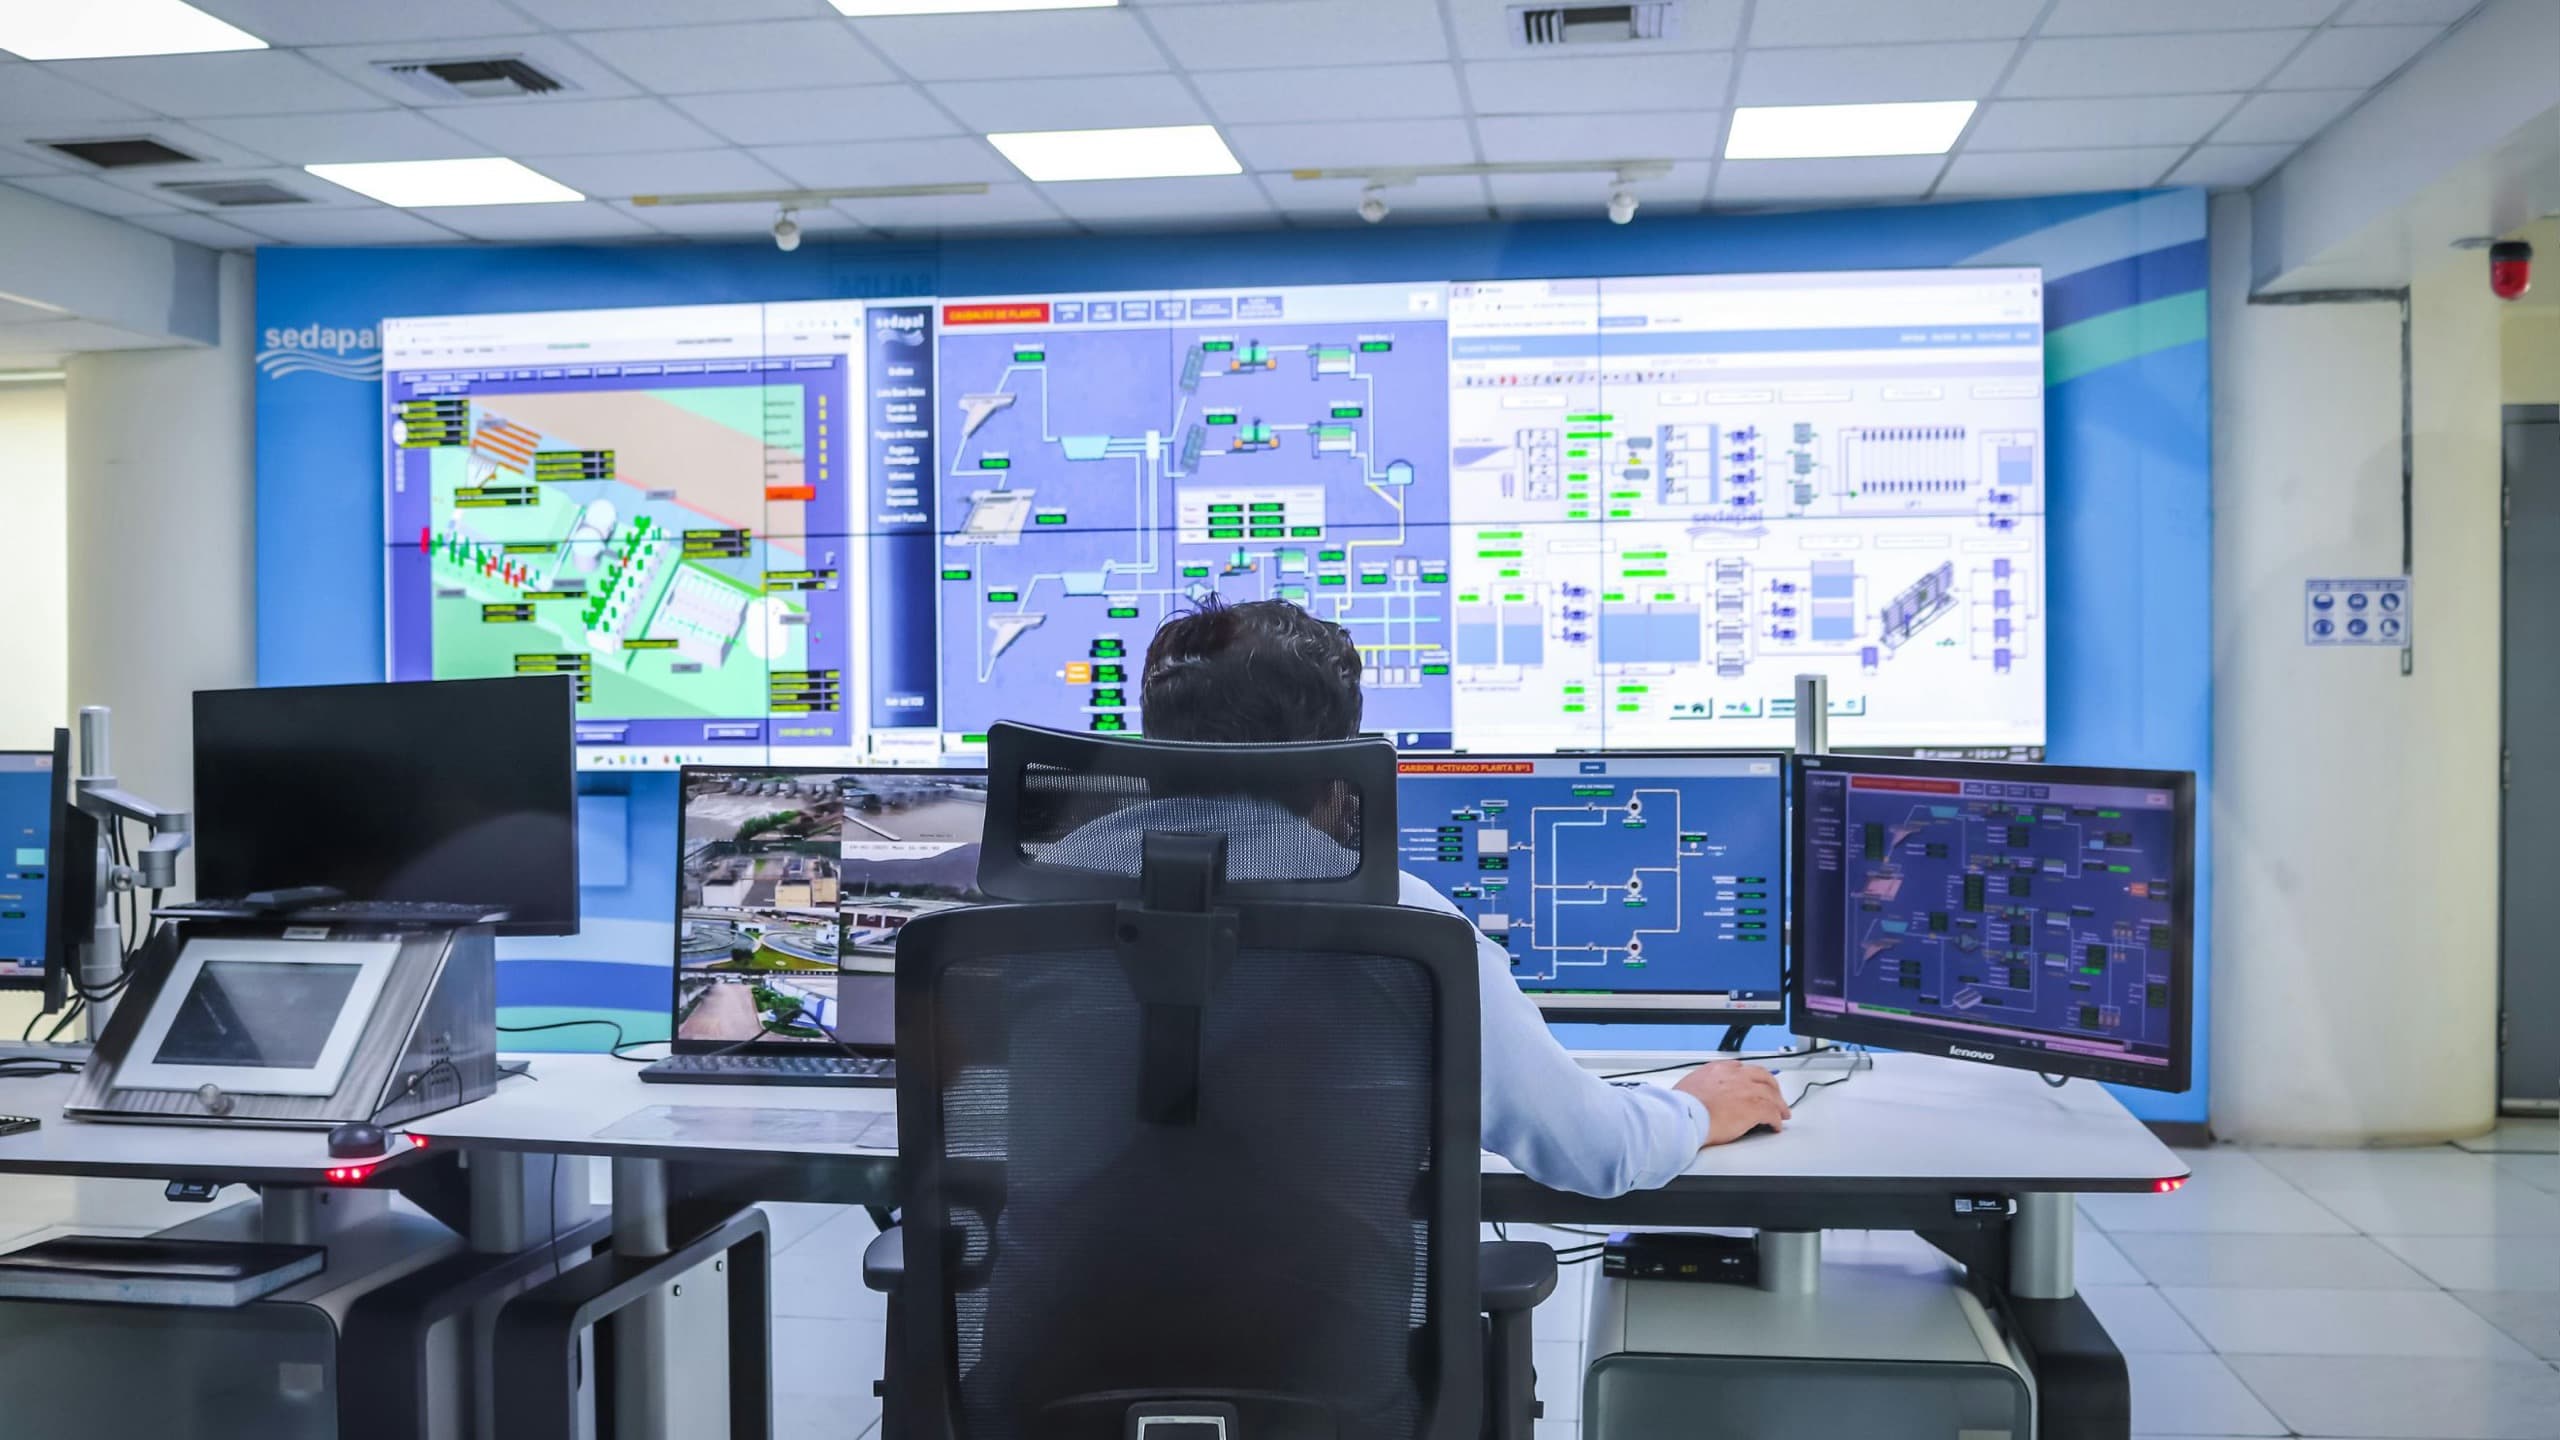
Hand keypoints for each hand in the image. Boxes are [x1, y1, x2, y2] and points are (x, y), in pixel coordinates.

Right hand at [1674, 1060, 1792, 1145]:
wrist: (1684, 1116)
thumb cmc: (1682, 1106)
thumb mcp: (1690, 1086)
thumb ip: (1703, 1086)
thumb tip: (1704, 1095)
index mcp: (1719, 1069)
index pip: (1744, 1069)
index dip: (1753, 1078)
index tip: (1756, 1083)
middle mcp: (1736, 1076)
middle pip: (1764, 1078)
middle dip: (1772, 1088)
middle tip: (1775, 1097)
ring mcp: (1747, 1090)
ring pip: (1772, 1095)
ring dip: (1778, 1105)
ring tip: (1781, 1113)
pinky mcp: (1754, 1108)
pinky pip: (1772, 1113)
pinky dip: (1776, 1120)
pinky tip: (1775, 1126)